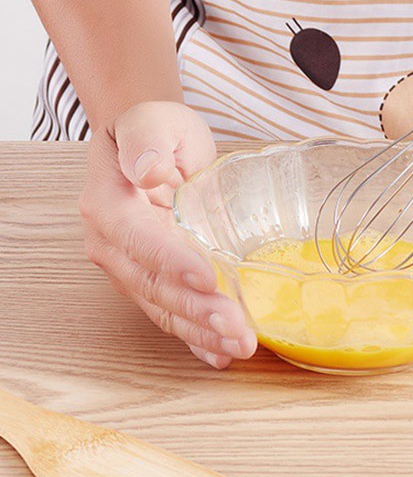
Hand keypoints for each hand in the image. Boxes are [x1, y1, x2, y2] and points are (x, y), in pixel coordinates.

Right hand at [79, 101, 256, 368]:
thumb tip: (146, 170)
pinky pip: (171, 311)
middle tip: (238, 329)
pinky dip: (195, 336)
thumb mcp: (152, 122)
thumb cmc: (154, 128)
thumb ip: (147, 143)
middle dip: (196, 310)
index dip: (171, 262)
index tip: (207, 277)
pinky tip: (220, 354)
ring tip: (240, 346)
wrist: (150, 142)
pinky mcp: (154, 277)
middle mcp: (113, 245)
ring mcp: (132, 266)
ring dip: (201, 331)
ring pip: (164, 306)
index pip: (139, 240)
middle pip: (153, 285)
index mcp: (108, 207)